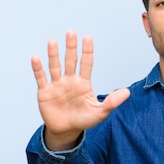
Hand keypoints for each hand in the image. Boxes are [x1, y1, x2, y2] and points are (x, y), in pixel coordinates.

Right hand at [31, 30, 129, 150]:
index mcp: (83, 83)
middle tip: (71, 32)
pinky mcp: (45, 92)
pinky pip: (41, 78)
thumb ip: (112, 102)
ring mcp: (57, 85)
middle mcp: (70, 80)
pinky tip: (36, 58)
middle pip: (70, 60)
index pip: (86, 64)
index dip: (87, 51)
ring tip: (52, 42)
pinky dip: (38, 69)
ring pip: (55, 66)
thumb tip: (127, 92)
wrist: (66, 131)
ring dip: (53, 55)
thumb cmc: (83, 120)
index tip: (88, 37)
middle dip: (71, 47)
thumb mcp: (100, 112)